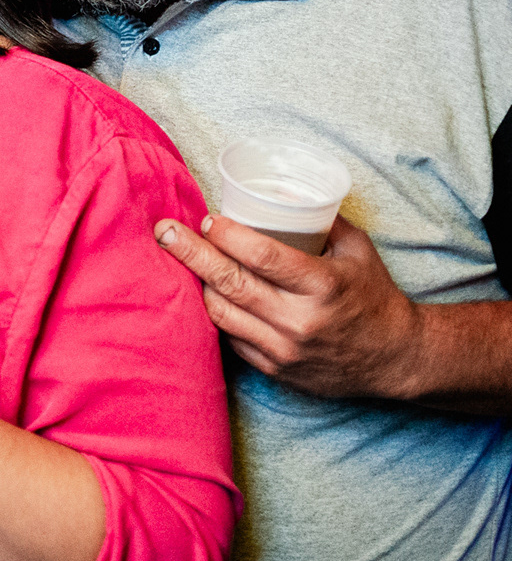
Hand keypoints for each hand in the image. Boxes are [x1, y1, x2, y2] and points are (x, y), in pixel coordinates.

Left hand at [154, 212, 423, 399]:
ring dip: (197, 284)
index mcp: (322, 285)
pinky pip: (230, 339)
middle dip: (191, 253)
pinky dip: (214, 314)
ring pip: (221, 313)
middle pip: (231, 283)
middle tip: (164, 232)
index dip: (228, 236)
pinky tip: (204, 293)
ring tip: (181, 259)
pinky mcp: (274, 369)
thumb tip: (280, 191)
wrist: (396, 357)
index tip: (207, 219)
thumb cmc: (374, 295)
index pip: (262, 256)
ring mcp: (284, 349)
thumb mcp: (358, 251)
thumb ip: (322, 220)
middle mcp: (300, 319)